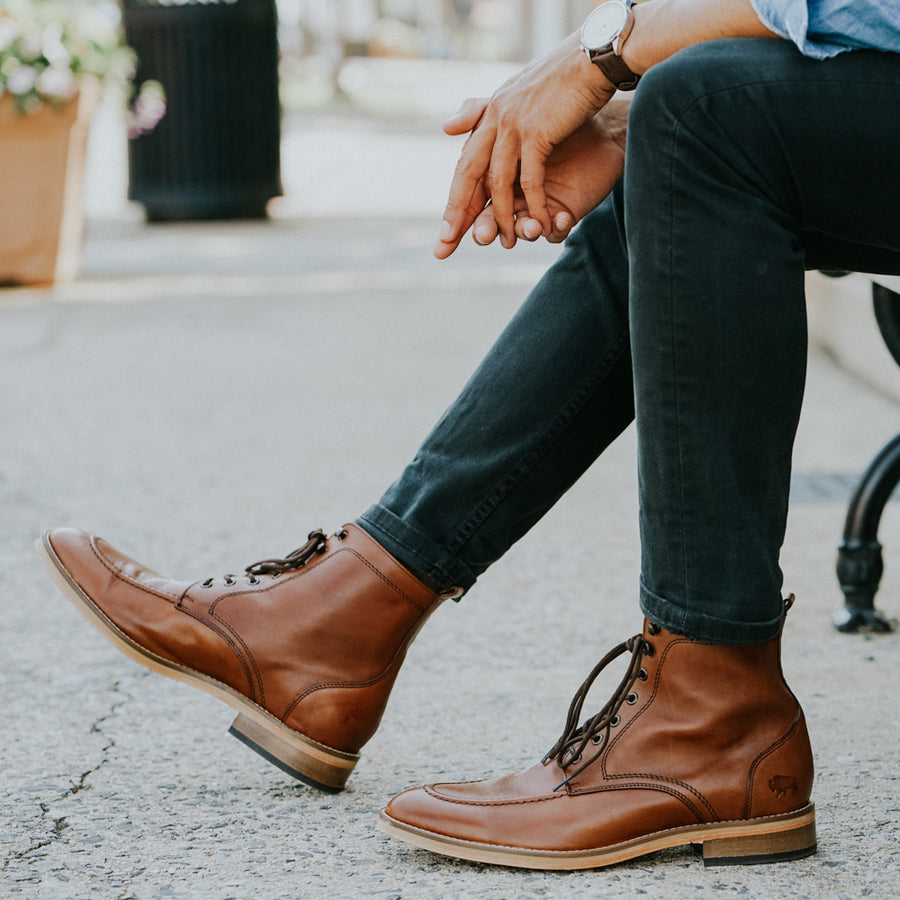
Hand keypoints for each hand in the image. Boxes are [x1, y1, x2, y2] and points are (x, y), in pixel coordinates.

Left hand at [434, 32, 615, 257]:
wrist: (592, 57)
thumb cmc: (561, 78)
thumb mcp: (516, 94)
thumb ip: (480, 112)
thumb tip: (446, 126)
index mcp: (490, 112)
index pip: (467, 162)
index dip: (456, 198)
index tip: (446, 230)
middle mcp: (495, 118)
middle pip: (469, 173)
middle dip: (457, 212)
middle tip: (445, 244)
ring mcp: (514, 125)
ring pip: (498, 181)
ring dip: (502, 216)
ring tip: (504, 242)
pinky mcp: (537, 132)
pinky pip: (529, 179)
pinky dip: (534, 205)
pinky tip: (538, 224)